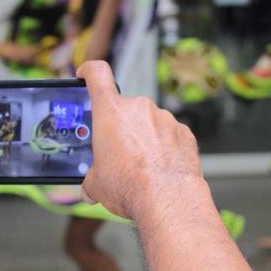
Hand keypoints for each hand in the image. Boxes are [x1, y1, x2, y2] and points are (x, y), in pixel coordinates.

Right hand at [77, 61, 204, 219]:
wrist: (167, 199)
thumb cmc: (130, 186)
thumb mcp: (97, 184)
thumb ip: (92, 179)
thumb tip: (90, 189)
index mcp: (111, 112)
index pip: (97, 74)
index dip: (89, 72)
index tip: (86, 75)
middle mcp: (138, 108)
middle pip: (124, 109)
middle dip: (121, 128)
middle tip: (119, 153)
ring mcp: (164, 118)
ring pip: (148, 123)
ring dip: (144, 139)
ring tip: (142, 166)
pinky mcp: (183, 132)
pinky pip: (169, 135)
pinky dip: (164, 147)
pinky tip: (161, 168)